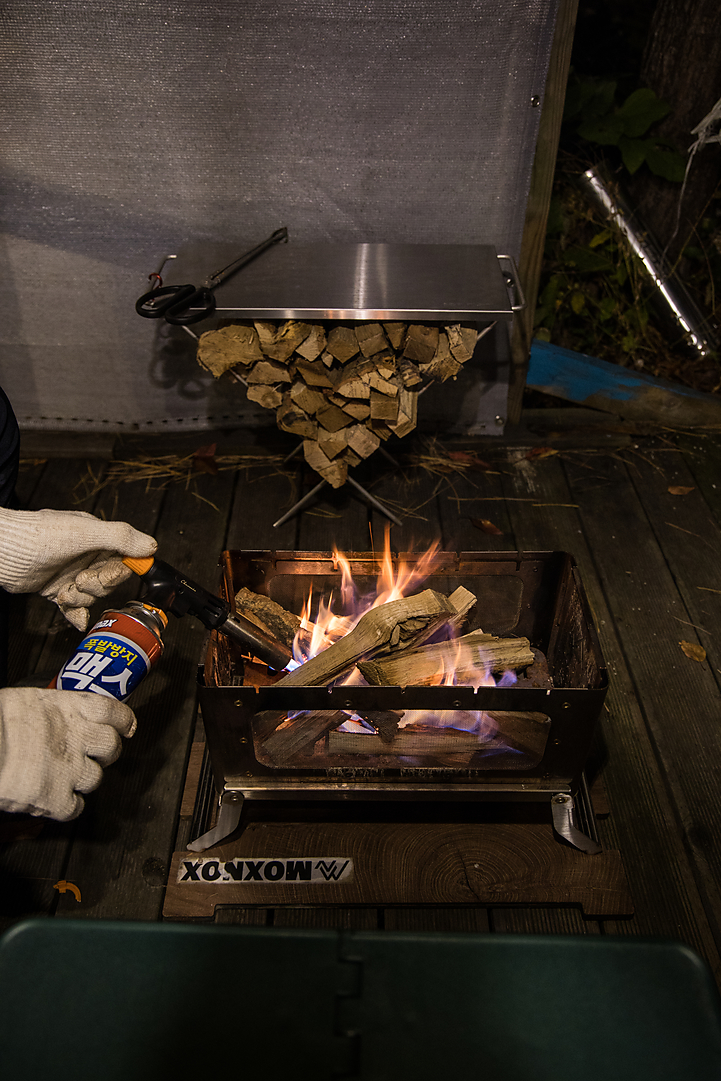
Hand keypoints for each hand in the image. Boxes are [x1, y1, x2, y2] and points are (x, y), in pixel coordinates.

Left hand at [0, 508, 156, 628]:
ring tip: (66, 590)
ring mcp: (71, 574)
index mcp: (97, 538)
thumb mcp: (84, 532)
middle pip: (109, 581)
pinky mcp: (57, 590)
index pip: (123, 558)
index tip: (110, 575)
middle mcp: (86, 556)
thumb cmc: (38, 536)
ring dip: (81, 597)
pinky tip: (76, 618)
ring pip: (93, 595)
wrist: (1, 552)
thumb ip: (119, 537)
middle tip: (80, 580)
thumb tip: (151, 546)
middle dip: (96, 585)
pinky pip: (75, 607)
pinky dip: (76, 615)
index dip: (119, 570)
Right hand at [0, 687, 136, 820]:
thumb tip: (62, 719)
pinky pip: (75, 808)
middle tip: (95, 755)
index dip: (123, 721)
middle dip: (106, 753)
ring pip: (96, 778)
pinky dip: (67, 806)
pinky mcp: (56, 798)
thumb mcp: (31, 701)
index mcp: (70, 708)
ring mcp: (70, 769)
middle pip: (111, 747)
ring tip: (65, 776)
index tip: (126, 726)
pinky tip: (54, 799)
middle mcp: (76, 737)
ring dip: (84, 779)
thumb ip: (56, 712)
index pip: (113, 712)